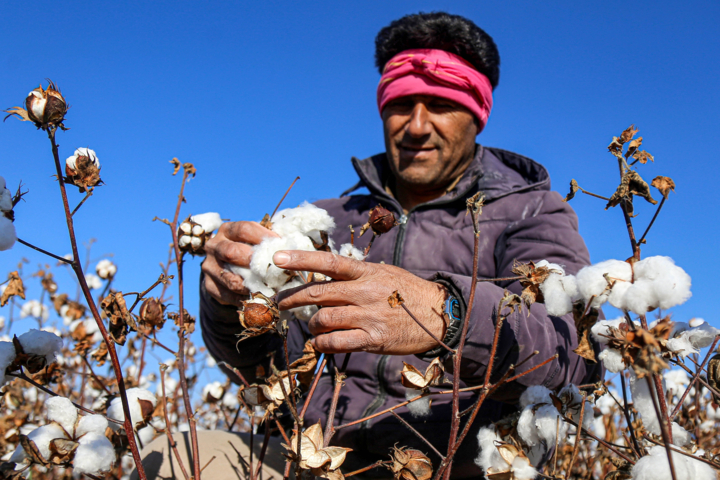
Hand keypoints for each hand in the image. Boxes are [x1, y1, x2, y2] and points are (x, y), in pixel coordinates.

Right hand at [202, 221, 277, 305]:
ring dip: (252, 285)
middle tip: (272, 269)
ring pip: (231, 278)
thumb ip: (268, 241)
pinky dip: (246, 298)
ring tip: (270, 288)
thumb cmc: (248, 250)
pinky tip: (260, 298)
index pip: (243, 229)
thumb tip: (290, 246)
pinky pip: (228, 295)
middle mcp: (214, 246)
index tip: (280, 244)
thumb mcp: (255, 240)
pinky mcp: (209, 286)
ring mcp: (209, 267)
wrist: (226, 268)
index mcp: (227, 230)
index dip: (262, 236)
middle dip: (254, 261)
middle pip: (232, 252)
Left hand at [274, 250, 447, 354]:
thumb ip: (356, 275)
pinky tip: (321, 342)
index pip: (329, 262)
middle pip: (317, 294)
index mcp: (366, 272)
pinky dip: (322, 343)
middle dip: (292, 298)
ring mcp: (368, 316)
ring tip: (313, 326)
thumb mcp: (384, 273)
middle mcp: (365, 292)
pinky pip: (336, 342)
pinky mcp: (373, 339)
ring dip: (312, 324)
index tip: (277, 257)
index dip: (301, 259)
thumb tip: (327, 276)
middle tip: (280, 302)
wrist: (438, 315)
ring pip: (323, 319)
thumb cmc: (407, 292)